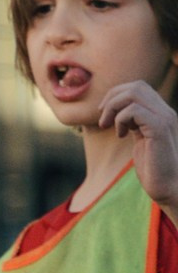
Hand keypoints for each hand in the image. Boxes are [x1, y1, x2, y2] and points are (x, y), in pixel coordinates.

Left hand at [98, 80, 177, 206]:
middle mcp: (165, 112)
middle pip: (136, 86)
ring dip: (113, 108)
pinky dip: (120, 120)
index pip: (139, 87)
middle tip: (103, 119)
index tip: (105, 113)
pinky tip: (122, 136)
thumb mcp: (141, 139)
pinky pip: (134, 111)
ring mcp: (164, 118)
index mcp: (161, 113)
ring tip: (109, 126)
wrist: (168, 186)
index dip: (116, 95)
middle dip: (112, 98)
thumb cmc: (153, 168)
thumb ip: (134, 124)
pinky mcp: (159, 128)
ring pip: (134, 94)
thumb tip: (116, 113)